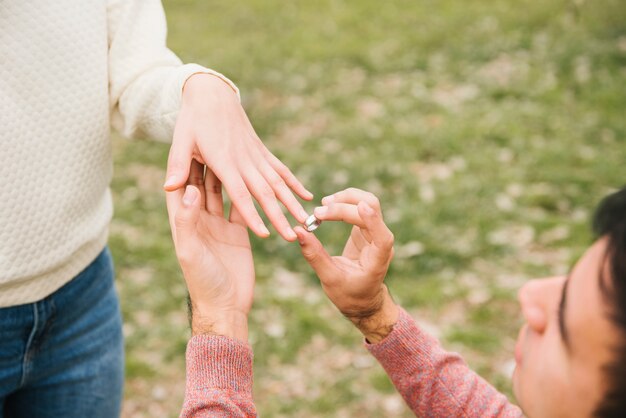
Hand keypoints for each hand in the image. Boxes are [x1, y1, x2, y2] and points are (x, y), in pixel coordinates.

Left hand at [164, 73, 312, 241]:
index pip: (241, 195)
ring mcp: (256, 156)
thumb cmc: (192, 119)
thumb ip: (178, 165)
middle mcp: (244, 161)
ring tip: (306, 219)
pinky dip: (294, 184)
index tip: (265, 234)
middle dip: (280, 216)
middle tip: (294, 235)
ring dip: (292, 202)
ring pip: (278, 182)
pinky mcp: (261, 151)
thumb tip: (169, 187)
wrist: (212, 93)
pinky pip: (281, 170)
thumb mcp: (180, 140)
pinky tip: (307, 196)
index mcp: (224, 162)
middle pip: (265, 193)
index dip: (253, 215)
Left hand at [166, 160, 253, 341]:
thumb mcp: (191, 251)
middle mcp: (200, 221)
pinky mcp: (239, 232)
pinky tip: (250, 175)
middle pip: (201, 186)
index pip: (179, 190)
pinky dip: (247, 193)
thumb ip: (188, 221)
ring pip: (223, 193)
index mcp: (184, 224)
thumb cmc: (203, 282)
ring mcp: (220, 226)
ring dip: (226, 173)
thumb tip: (188, 189)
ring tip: (231, 150)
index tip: (186, 144)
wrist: (227, 306)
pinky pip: (243, 208)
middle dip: (204, 163)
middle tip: (209, 139)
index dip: (181, 168)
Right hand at [294, 188, 398, 342]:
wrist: (362, 299)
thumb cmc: (349, 294)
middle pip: (372, 209)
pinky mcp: (366, 228)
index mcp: (378, 260)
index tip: (359, 207)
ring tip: (322, 206)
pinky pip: (359, 206)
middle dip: (346, 204)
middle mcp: (380, 242)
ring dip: (345, 198)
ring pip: (367, 202)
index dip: (373, 220)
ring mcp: (374, 232)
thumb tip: (298, 231)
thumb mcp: (329, 279)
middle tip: (318, 212)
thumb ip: (315, 255)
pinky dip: (343, 203)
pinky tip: (327, 208)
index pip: (382, 236)